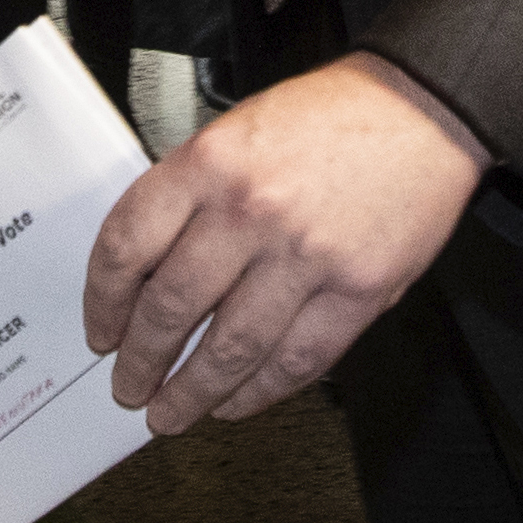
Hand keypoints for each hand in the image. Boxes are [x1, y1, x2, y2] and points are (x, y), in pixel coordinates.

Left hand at [84, 51, 489, 430]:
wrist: (421, 110)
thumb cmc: (331, 117)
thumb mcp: (235, 131)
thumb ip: (191, 194)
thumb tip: (149, 271)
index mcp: (210, 164)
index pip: (129, 245)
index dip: (104, 300)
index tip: (102, 330)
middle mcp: (252, 211)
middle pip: (172, 307)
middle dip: (142, 361)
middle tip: (130, 385)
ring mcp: (307, 256)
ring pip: (231, 348)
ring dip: (193, 392)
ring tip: (174, 412)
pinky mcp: (358, 291)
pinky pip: (298, 360)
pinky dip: (261, 392)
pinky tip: (238, 401)